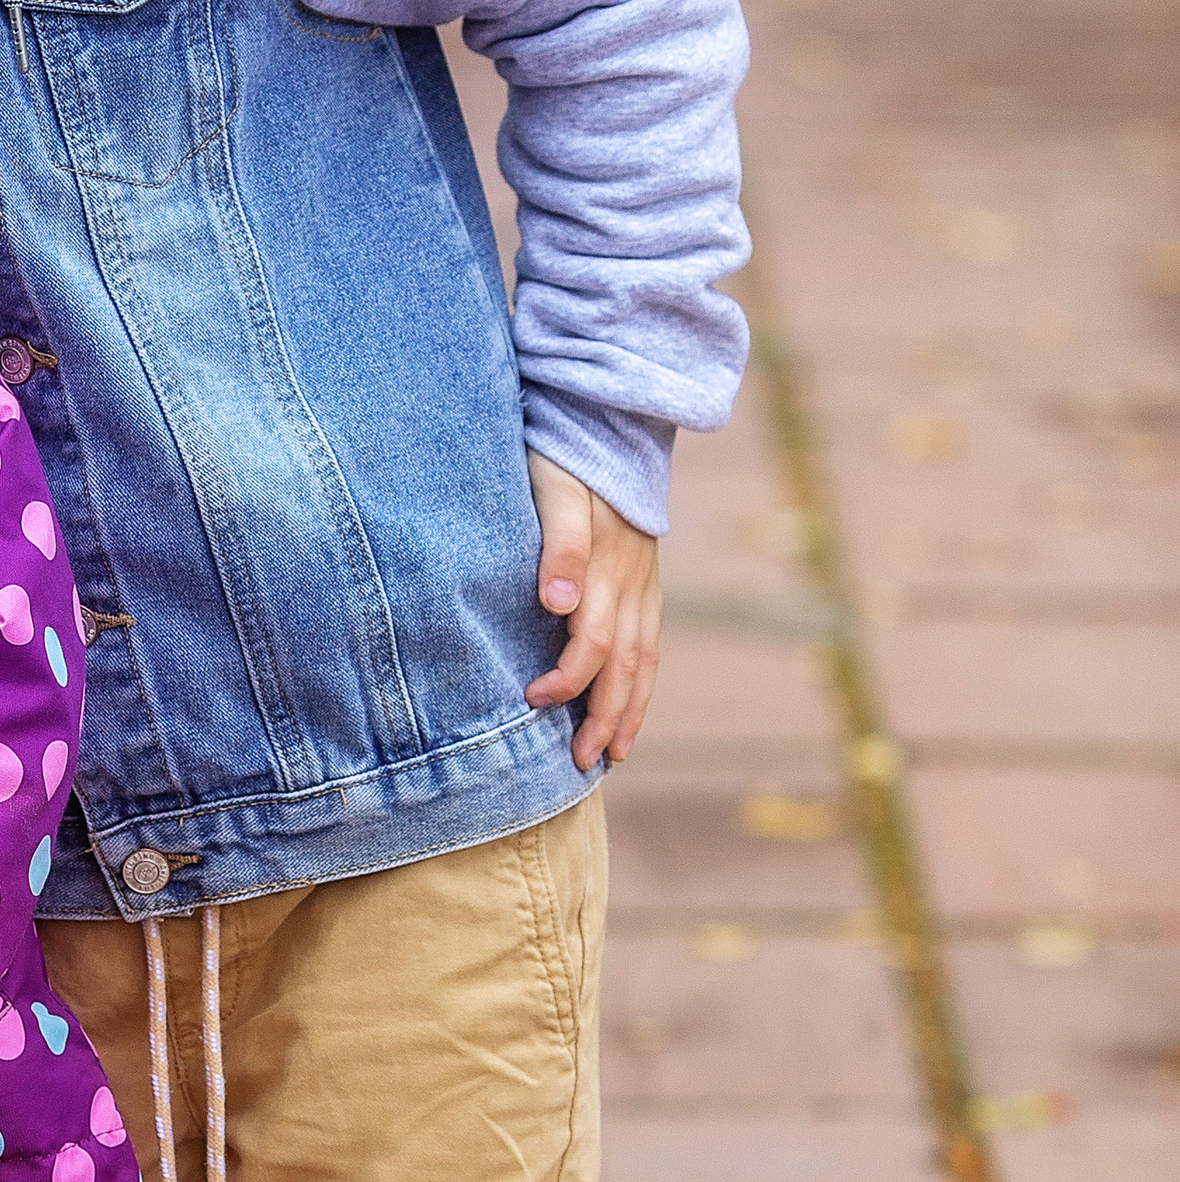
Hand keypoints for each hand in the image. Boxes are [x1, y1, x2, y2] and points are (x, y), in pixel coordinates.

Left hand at [523, 454, 660, 770]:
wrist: (609, 418)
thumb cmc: (567, 454)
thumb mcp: (555, 487)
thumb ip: (560, 544)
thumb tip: (558, 603)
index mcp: (607, 566)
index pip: (592, 642)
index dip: (566, 679)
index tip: (531, 700)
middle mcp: (632, 581)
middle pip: (625, 664)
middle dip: (606, 717)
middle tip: (582, 763)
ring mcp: (643, 582)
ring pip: (644, 660)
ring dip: (630, 709)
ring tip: (615, 754)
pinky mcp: (645, 579)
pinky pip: (650, 642)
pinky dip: (642, 680)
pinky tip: (629, 704)